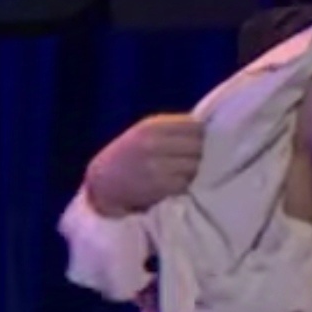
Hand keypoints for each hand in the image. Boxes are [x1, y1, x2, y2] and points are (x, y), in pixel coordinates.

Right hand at [84, 114, 203, 216]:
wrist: (102, 183)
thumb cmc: (130, 156)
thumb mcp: (145, 133)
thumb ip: (173, 129)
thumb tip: (210, 130)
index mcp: (152, 126)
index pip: (195, 126)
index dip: (202, 135)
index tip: (203, 143)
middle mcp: (153, 143)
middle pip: (198, 146)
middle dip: (202, 154)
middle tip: (199, 161)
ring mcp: (155, 165)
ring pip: (194, 165)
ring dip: (196, 171)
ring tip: (188, 173)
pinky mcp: (158, 186)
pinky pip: (186, 183)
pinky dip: (186, 185)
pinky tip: (179, 185)